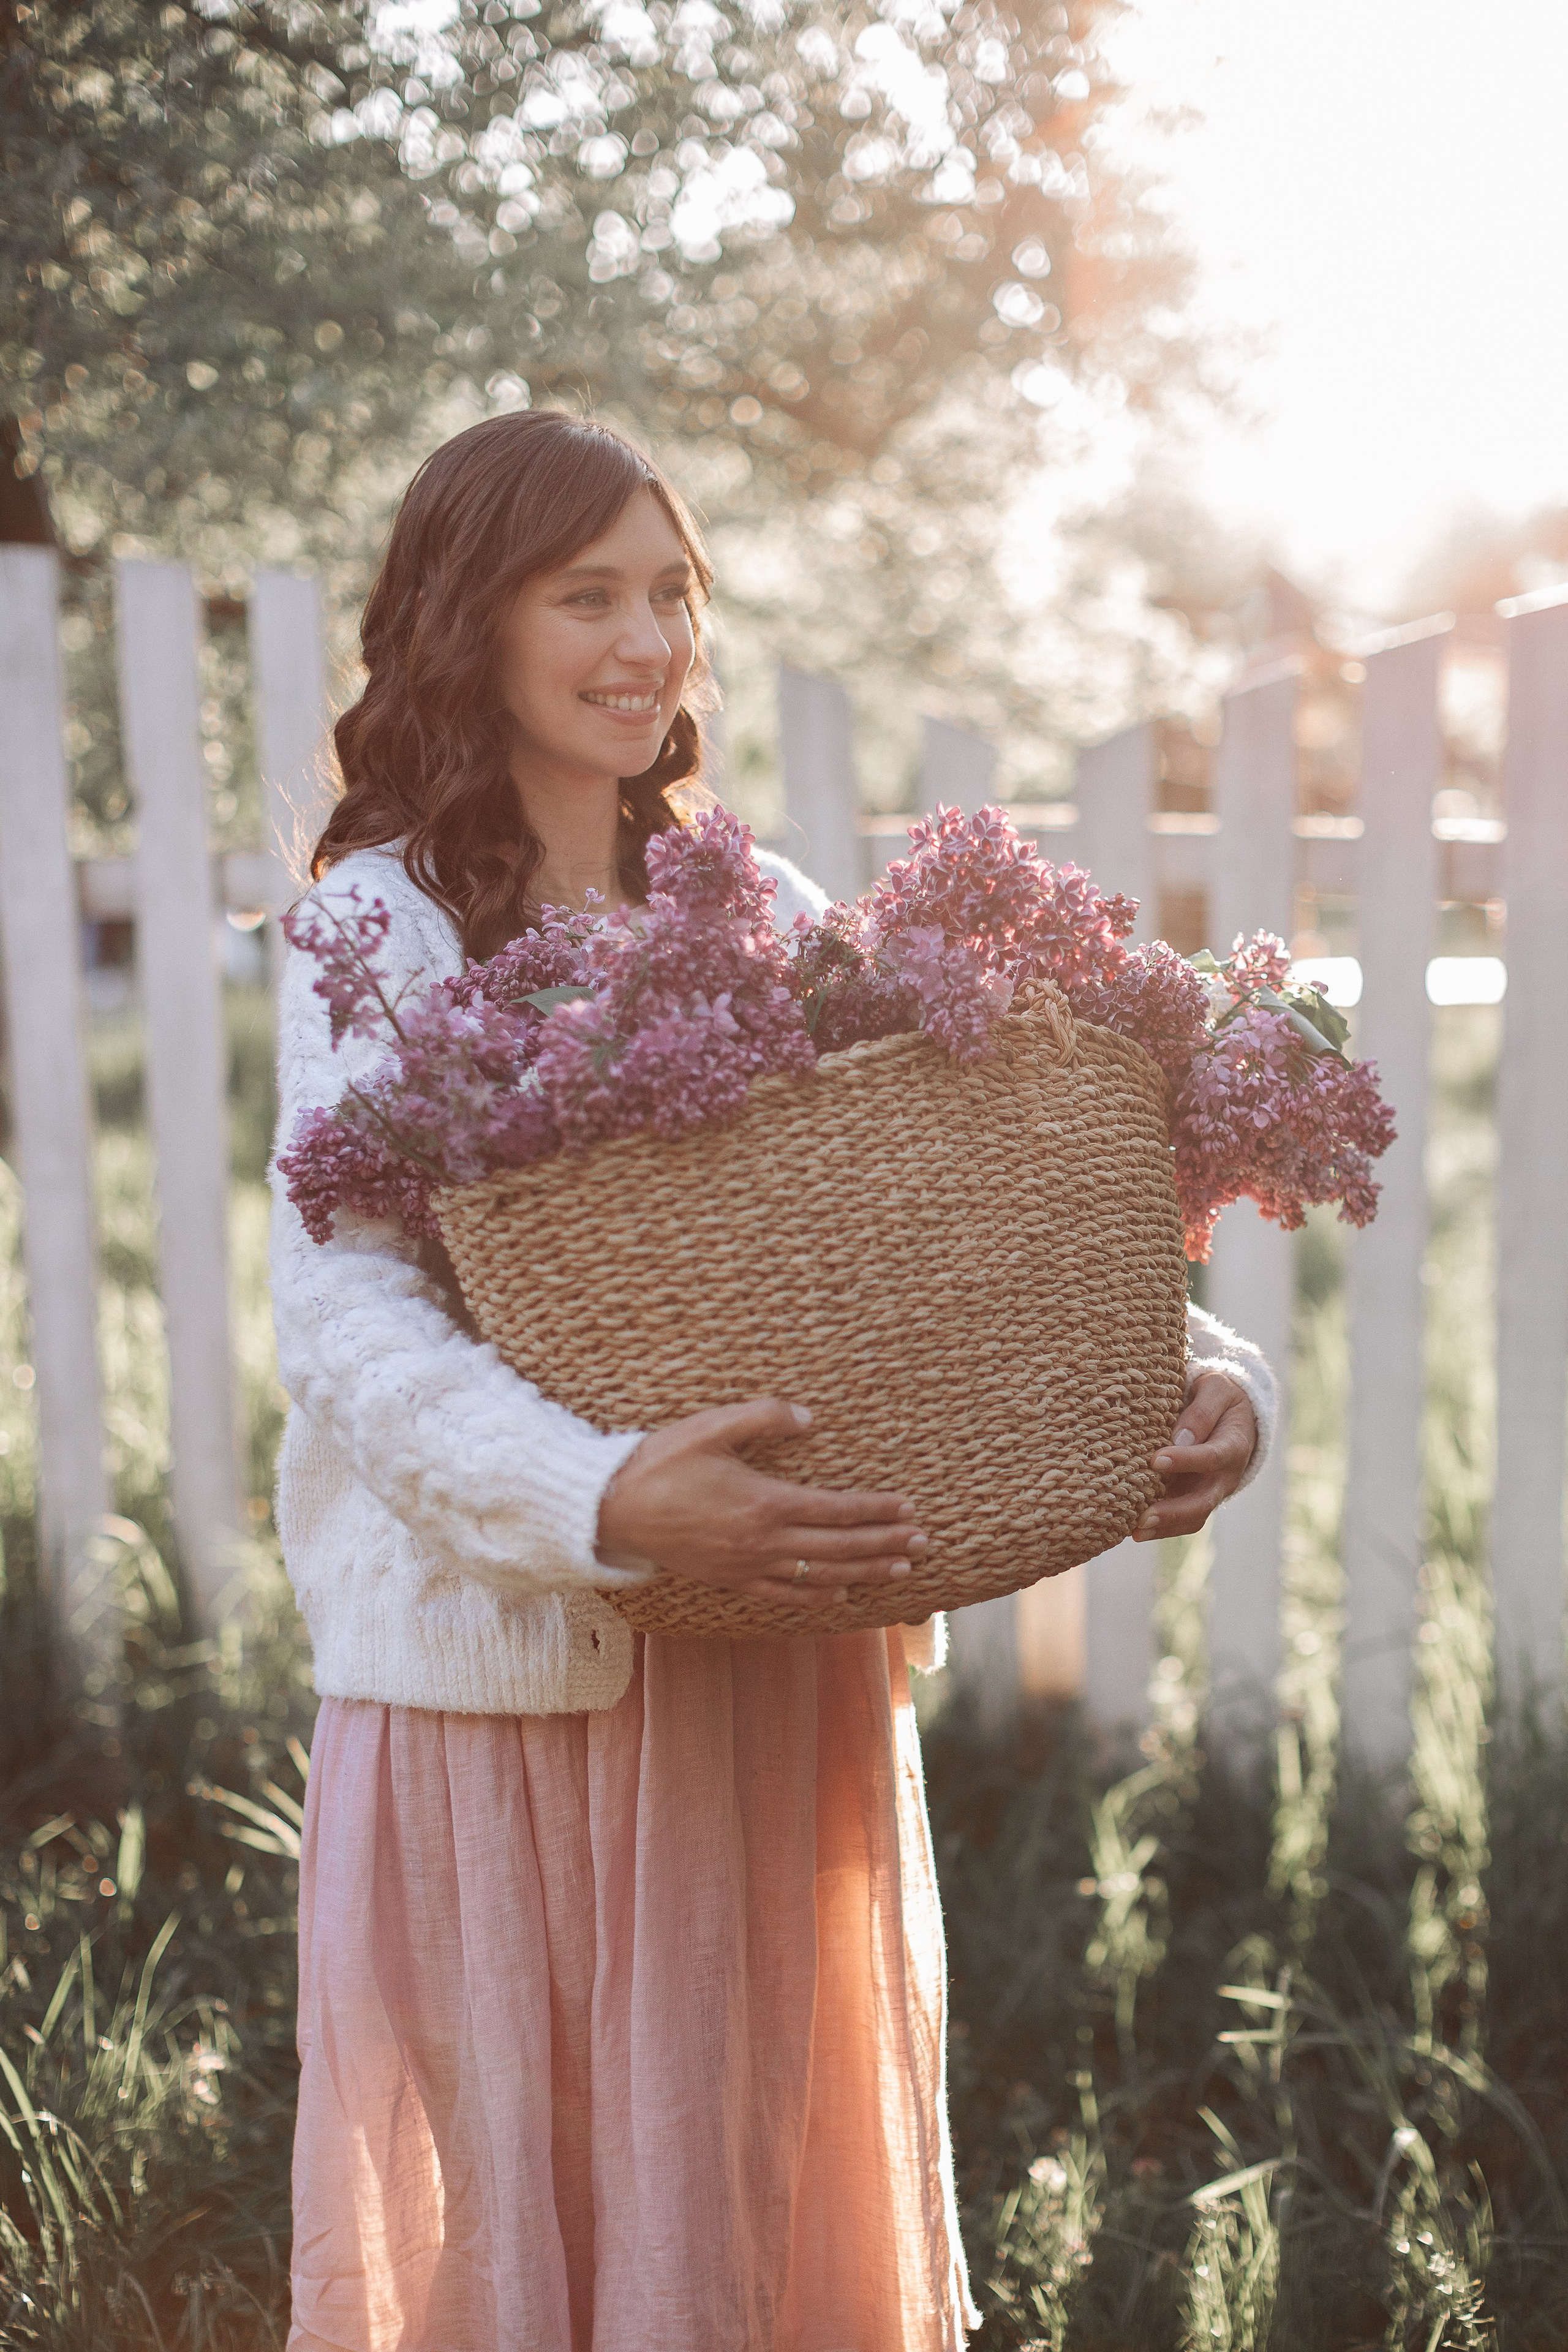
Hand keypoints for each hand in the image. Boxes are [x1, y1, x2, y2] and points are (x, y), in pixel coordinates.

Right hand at [596, 1398, 925, 1611]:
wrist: (612, 1510)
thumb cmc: (661, 1462)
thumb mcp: (711, 1427)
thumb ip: (763, 1418)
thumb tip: (809, 1417)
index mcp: (765, 1502)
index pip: (838, 1510)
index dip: (877, 1511)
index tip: (909, 1509)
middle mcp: (763, 1541)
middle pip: (840, 1547)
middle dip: (885, 1544)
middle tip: (923, 1543)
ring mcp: (748, 1566)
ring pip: (821, 1575)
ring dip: (865, 1573)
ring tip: (900, 1571)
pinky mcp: (731, 1580)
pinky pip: (785, 1594)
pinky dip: (819, 1597)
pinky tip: (842, 1595)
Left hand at [1134, 1372, 1257, 1541]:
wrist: (1230, 1416)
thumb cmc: (1218, 1397)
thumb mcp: (1216, 1389)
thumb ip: (1202, 1411)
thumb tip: (1179, 1439)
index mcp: (1233, 1446)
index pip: (1211, 1457)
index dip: (1185, 1460)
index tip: (1156, 1460)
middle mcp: (1223, 1477)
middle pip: (1203, 1502)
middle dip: (1173, 1513)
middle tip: (1142, 1518)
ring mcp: (1208, 1492)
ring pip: (1191, 1518)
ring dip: (1163, 1527)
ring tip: (1133, 1531)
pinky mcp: (1191, 1498)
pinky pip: (1178, 1519)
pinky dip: (1157, 1527)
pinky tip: (1129, 1528)